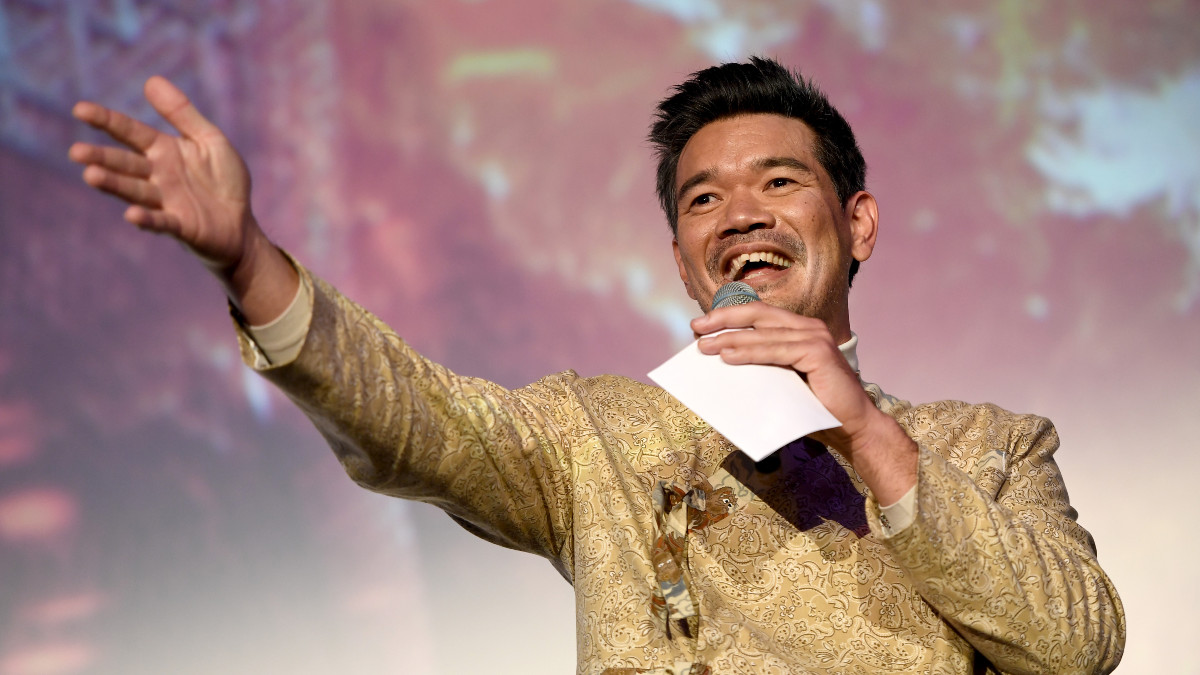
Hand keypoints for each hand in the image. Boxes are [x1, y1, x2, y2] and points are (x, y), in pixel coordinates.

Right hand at [69, 76, 295, 322]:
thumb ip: (182, 113)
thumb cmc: (224, 180)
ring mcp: (167, 202)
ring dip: (115, 185)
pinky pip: (161, 222)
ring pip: (136, 191)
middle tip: (76, 152)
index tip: (80, 109)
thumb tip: (151, 80)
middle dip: (102, 158)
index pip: (130, 132)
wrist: (241, 223)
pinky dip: (146, 220)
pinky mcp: (181, 225)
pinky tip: (131, 216)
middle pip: (126, 164)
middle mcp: (158, 175)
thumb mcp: (209, 139)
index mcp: (164, 151)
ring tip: (91, 176)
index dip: (106, 120)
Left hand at [693, 302, 916, 502]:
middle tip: (697, 327)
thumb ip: (760, 366)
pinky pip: (776, 350)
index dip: (728, 315)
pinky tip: (728, 357)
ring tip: (705, 346)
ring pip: (763, 333)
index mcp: (799, 329)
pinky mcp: (818, 353)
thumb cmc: (814, 406)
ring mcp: (815, 337)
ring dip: (730, 338)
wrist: (851, 426)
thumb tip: (720, 361)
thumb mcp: (780, 381)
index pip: (758, 314)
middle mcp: (808, 327)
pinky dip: (750, 352)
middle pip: (758, 314)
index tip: (700, 325)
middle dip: (723, 319)